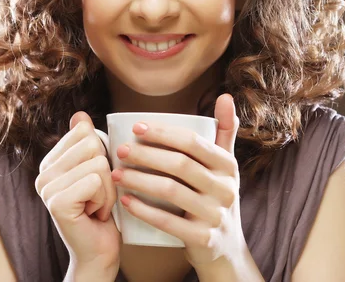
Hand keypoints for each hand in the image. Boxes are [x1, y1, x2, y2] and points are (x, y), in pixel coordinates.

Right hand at [35, 112, 120, 274]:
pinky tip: (94, 214)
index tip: (95, 180)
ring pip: (98, 163)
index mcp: (52, 161)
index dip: (102, 155)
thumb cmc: (102, 210)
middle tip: (98, 196)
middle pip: (93, 144)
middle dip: (107, 172)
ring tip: (97, 205)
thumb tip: (79, 114)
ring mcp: (47, 187)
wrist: (98, 251)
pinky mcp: (57, 201)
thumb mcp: (99, 171)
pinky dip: (105, 199)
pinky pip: (96, 181)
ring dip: (108, 189)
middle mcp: (44, 172)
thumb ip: (88, 144)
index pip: (84, 131)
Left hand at [110, 94, 247, 268]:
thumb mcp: (226, 166)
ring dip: (139, 179)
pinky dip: (144, 210)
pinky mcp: (203, 238)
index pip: (193, 142)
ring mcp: (215, 215)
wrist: (225, 248)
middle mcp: (226, 188)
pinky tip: (125, 201)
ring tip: (116, 173)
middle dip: (146, 154)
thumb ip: (225, 131)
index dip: (164, 132)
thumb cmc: (216, 198)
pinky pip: (169, 222)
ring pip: (171, 191)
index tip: (135, 127)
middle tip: (120, 150)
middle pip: (180, 164)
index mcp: (228, 166)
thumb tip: (224, 96)